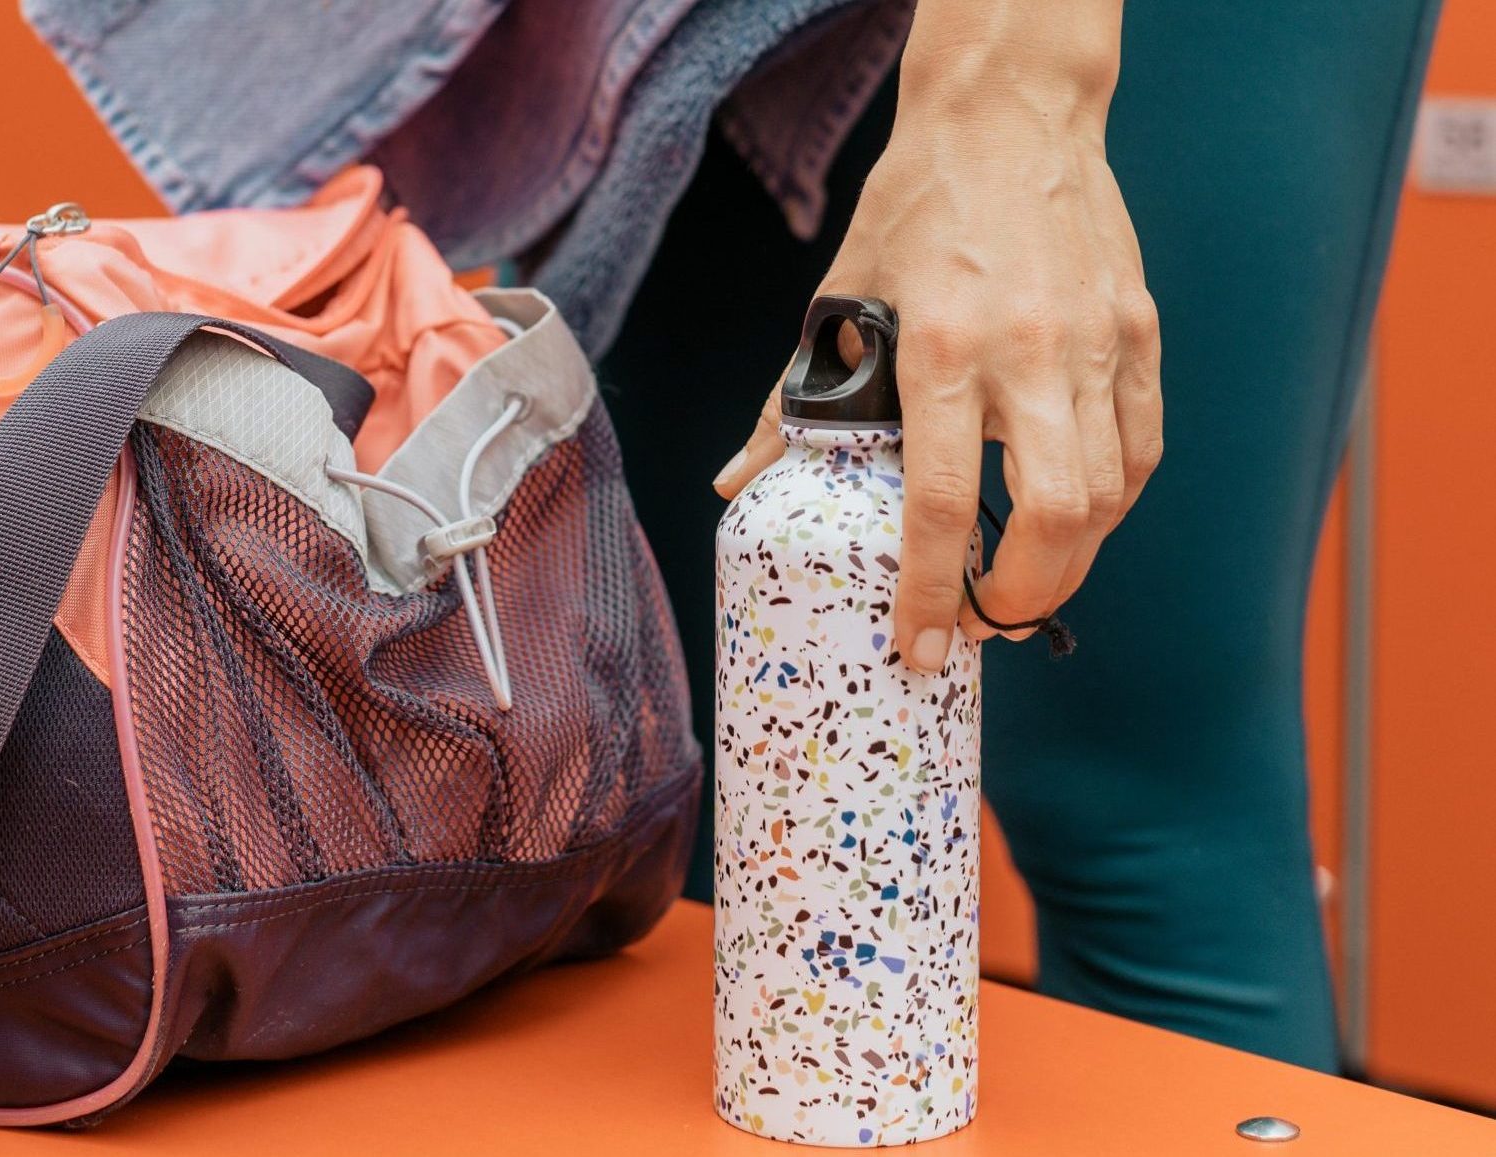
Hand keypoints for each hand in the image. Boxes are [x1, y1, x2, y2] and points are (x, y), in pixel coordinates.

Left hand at [713, 1, 1160, 672]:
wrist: (1010, 116)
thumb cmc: (916, 209)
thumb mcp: (839, 298)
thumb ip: (795, 403)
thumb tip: (742, 485)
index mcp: (941, 349)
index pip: (939, 503)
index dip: (930, 593)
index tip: (920, 649)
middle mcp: (1029, 354)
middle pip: (1055, 518)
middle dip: (1022, 598)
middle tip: (985, 624)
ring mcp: (1096, 343)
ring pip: (1111, 496)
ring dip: (1070, 564)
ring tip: (1025, 584)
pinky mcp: (1140, 332)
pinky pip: (1143, 449)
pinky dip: (1113, 505)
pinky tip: (1077, 520)